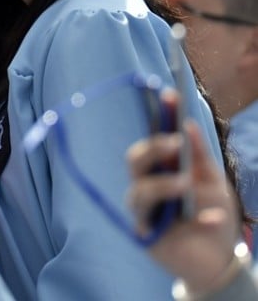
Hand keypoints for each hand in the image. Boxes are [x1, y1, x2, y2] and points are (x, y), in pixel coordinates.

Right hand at [126, 108, 241, 294]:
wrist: (218, 259)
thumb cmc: (211, 215)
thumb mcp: (213, 182)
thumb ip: (199, 156)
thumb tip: (188, 124)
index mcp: (161, 169)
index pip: (154, 138)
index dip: (160, 116)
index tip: (170, 95)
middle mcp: (146, 185)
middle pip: (135, 160)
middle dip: (152, 148)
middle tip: (174, 144)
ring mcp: (144, 210)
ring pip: (139, 191)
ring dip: (162, 185)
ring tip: (185, 185)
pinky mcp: (147, 235)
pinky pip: (160, 224)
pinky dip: (194, 220)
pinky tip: (211, 221)